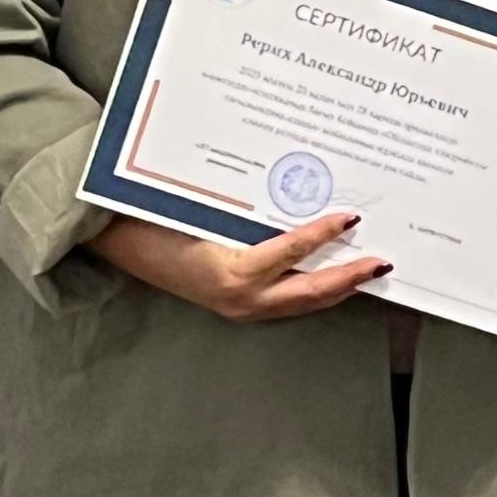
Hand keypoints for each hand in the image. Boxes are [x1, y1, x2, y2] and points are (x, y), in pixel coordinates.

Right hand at [95, 210, 384, 321]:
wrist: (115, 239)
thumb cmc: (152, 218)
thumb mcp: (201, 208)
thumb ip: (248, 209)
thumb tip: (299, 189)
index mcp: (232, 272)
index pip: (290, 252)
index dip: (322, 235)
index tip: (350, 218)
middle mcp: (241, 298)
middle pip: (309, 292)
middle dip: (349, 278)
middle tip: (381, 263)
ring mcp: (240, 307)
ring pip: (302, 302)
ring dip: (336, 287)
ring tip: (367, 269)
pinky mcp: (237, 305)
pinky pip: (286, 301)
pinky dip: (312, 289)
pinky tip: (329, 274)